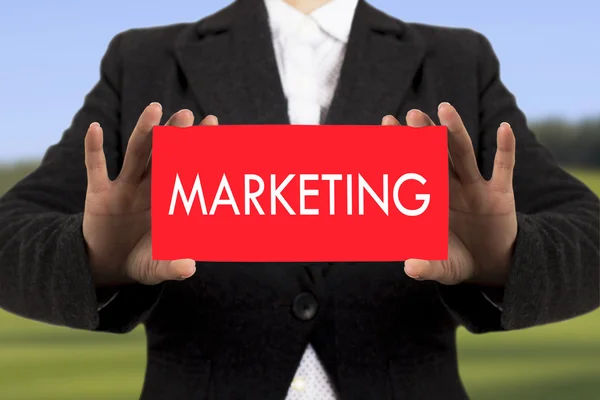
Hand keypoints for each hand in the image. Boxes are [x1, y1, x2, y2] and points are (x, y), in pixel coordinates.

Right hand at [83, 102, 217, 285]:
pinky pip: (96, 169)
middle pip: (165, 156)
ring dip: (143, 132)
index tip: (213, 123)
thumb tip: (189, 268)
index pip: (188, 170)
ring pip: (136, 155)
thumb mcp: (158, 267)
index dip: (200, 149)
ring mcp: (125, 188)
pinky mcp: (99, 195)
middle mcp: (150, 188)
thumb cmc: (144, 260)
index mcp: (170, 200)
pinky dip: (94, 149)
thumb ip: (173, 267)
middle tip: (188, 114)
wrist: (111, 266)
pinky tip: (95, 128)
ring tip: (154, 109)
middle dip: (176, 136)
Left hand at [383, 102, 517, 285]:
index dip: (400, 148)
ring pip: (463, 155)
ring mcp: (474, 188)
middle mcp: (449, 187)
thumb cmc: (455, 260)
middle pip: (434, 155)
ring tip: (445, 108)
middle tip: (412, 114)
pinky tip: (503, 129)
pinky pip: (503, 169)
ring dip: (456, 132)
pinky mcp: (501, 195)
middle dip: (424, 136)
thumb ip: (425, 267)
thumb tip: (410, 267)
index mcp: (428, 200)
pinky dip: (505, 149)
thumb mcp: (441, 266)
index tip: (386, 123)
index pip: (411, 169)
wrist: (489, 266)